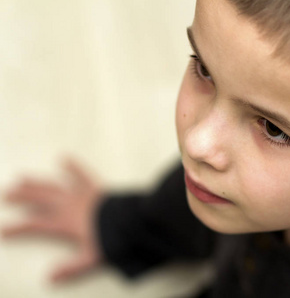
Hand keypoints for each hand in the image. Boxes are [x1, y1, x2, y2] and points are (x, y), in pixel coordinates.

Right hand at [2, 158, 103, 282]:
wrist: (133, 222)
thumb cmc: (113, 239)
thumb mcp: (92, 257)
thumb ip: (71, 267)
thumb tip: (49, 277)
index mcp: (66, 224)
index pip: (36, 225)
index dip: (18, 227)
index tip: (3, 229)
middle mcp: (69, 206)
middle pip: (40, 200)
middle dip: (22, 197)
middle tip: (7, 194)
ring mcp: (82, 194)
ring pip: (54, 186)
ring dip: (37, 182)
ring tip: (22, 177)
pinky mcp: (96, 188)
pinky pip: (83, 175)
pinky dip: (74, 166)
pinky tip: (64, 157)